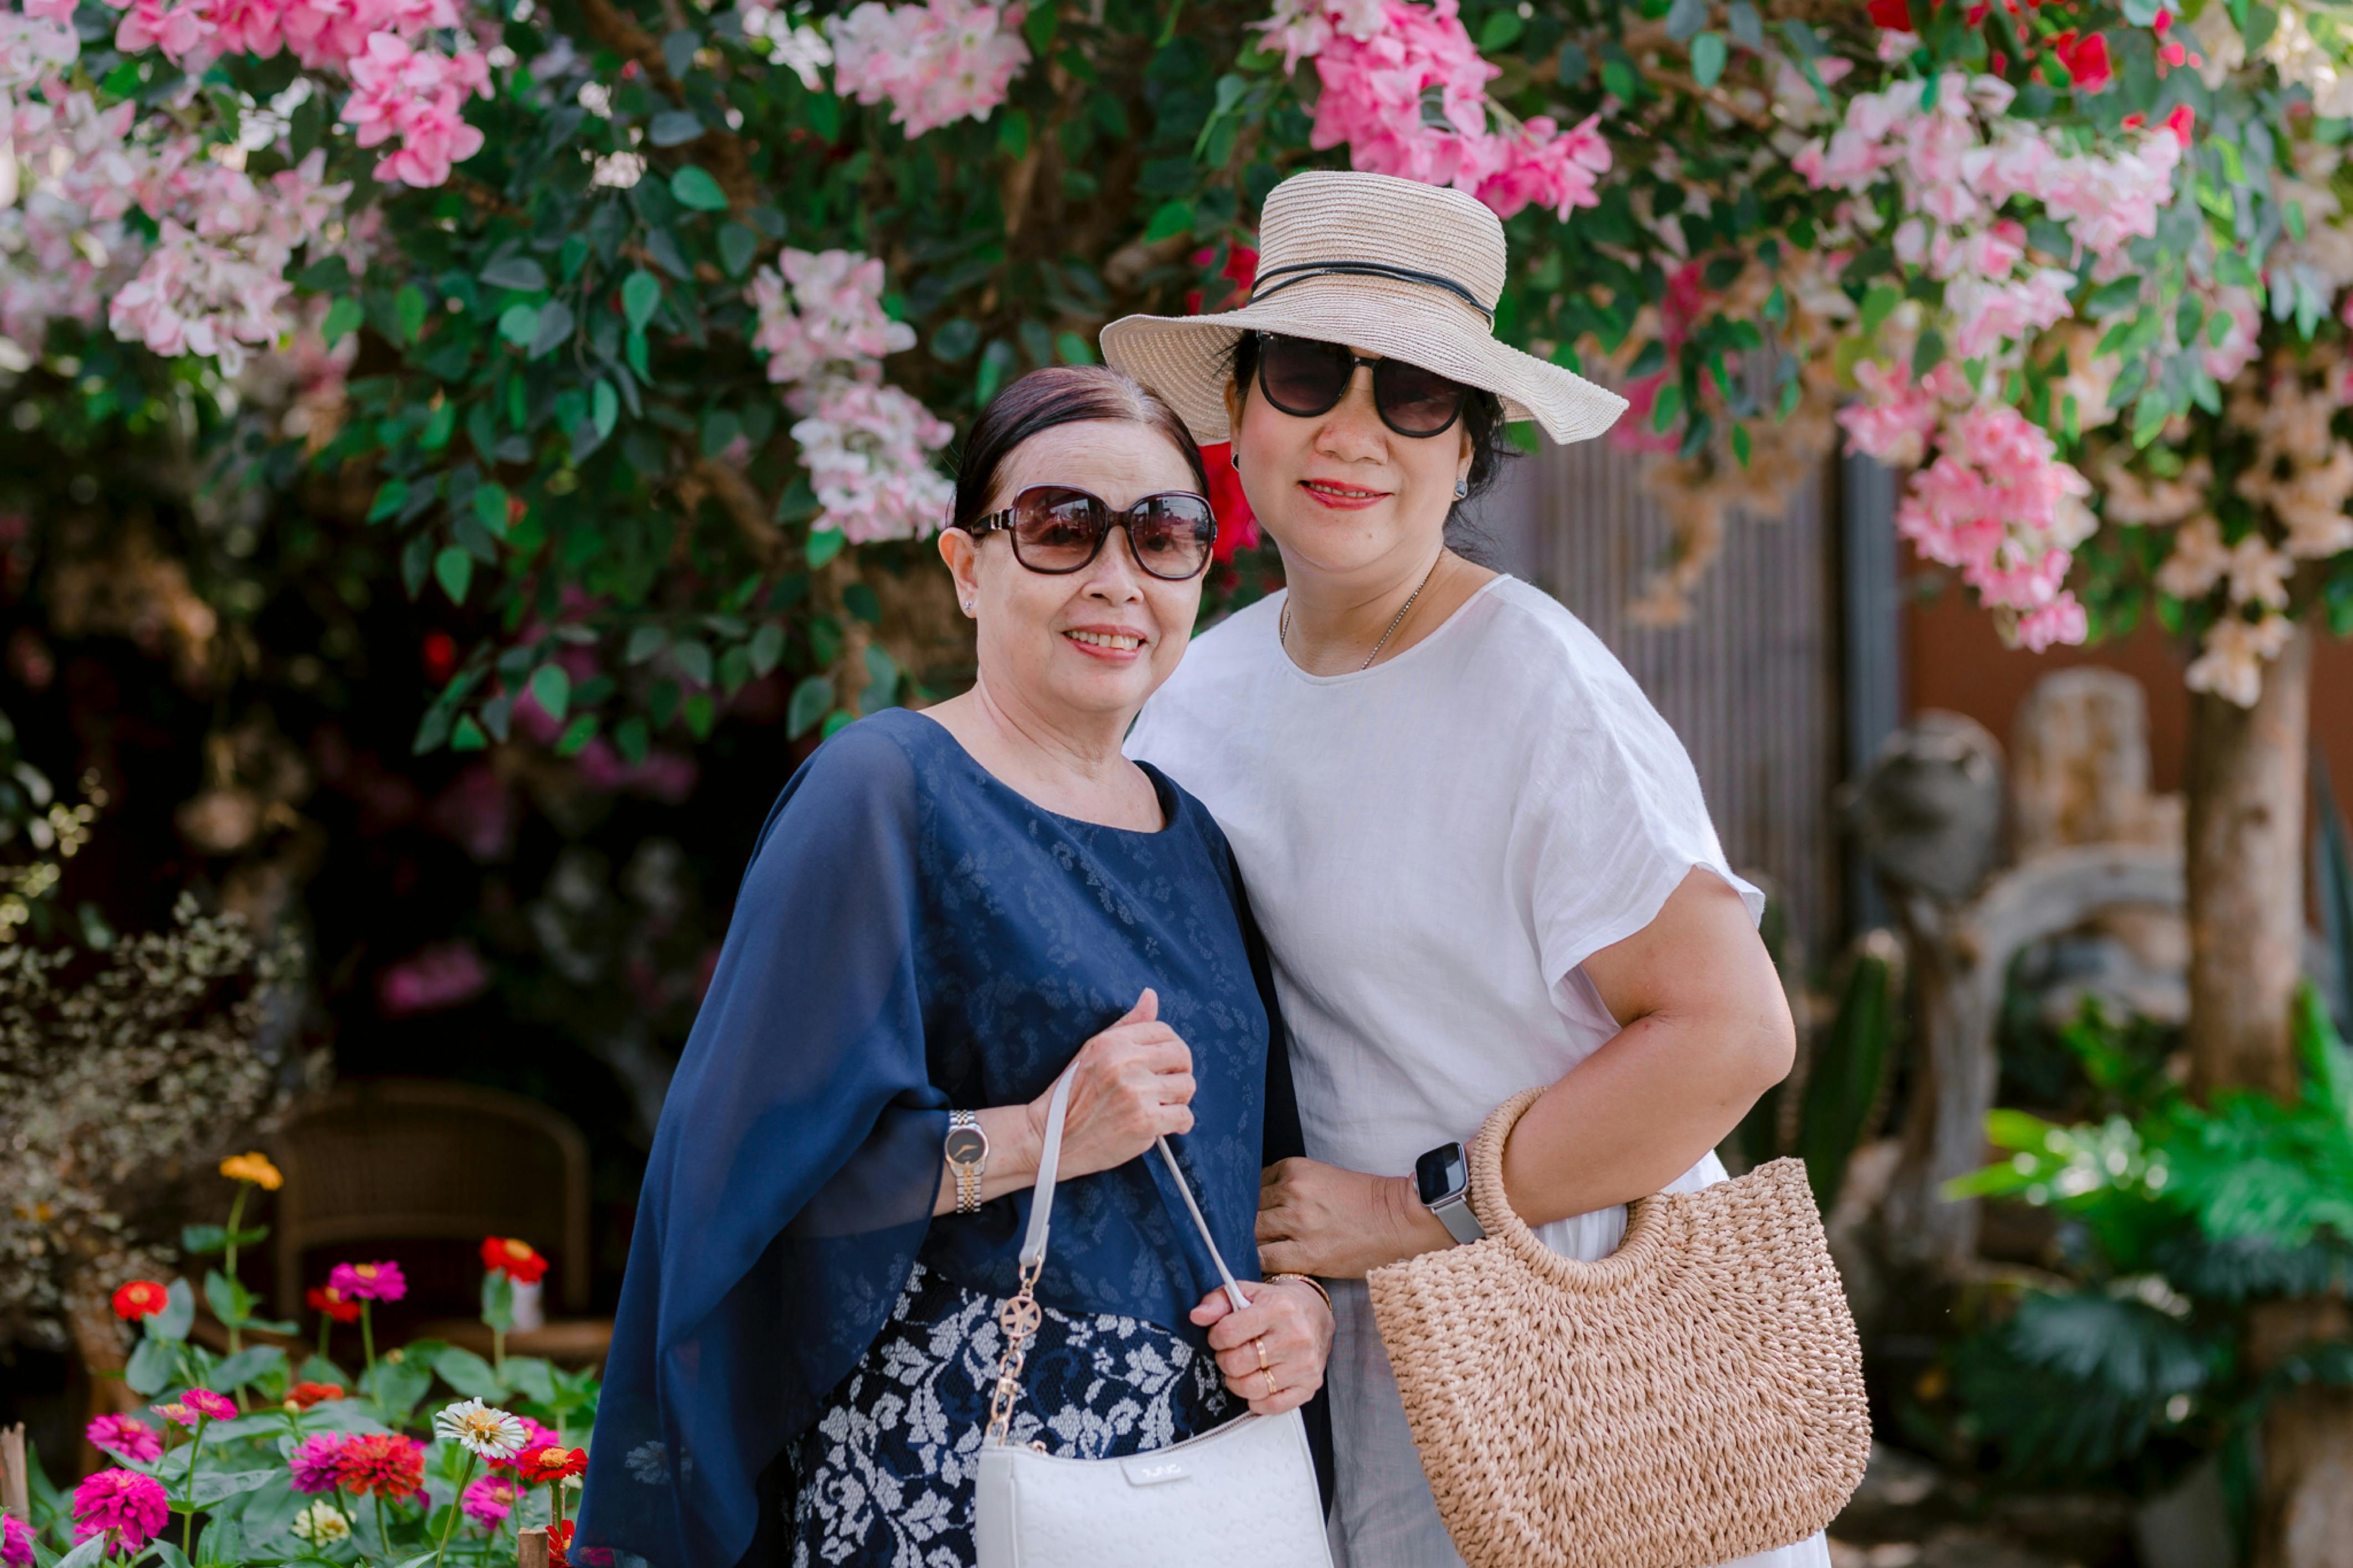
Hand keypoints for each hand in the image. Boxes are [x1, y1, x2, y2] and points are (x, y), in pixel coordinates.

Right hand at [1032, 989, 1194, 1180]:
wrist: (1052, 1140)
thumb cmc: (1072, 1096)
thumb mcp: (1093, 1051)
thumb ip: (1127, 1025)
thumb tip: (1151, 995)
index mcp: (1112, 1043)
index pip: (1164, 1031)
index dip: (1170, 1048)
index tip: (1164, 1065)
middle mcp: (1125, 1063)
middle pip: (1182, 1056)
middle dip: (1180, 1071)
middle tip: (1167, 1087)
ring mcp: (1136, 1093)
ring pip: (1186, 1086)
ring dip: (1179, 1099)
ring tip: (1160, 1106)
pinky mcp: (1145, 1122)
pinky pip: (1185, 1116)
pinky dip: (1179, 1124)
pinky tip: (1163, 1126)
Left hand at [1189, 1277, 1331, 1416]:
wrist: (1316, 1313)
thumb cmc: (1276, 1304)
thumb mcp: (1247, 1292)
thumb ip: (1218, 1302)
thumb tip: (1196, 1316)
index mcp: (1278, 1308)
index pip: (1227, 1333)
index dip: (1215, 1337)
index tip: (1220, 1336)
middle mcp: (1295, 1336)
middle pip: (1237, 1364)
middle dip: (1225, 1360)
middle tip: (1230, 1353)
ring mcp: (1304, 1364)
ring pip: (1252, 1388)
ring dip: (1237, 1382)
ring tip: (1241, 1369)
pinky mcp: (1310, 1384)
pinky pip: (1272, 1406)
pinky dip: (1257, 1400)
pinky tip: (1256, 1385)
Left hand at [1257, 1158, 1453, 1279]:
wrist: (1398, 1220)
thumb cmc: (1363, 1201)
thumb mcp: (1321, 1178)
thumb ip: (1289, 1187)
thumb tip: (1259, 1206)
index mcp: (1295, 1169)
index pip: (1252, 1185)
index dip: (1249, 1203)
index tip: (1254, 1215)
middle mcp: (1292, 1192)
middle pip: (1248, 1210)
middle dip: (1246, 1224)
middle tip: (1252, 1235)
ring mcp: (1298, 1223)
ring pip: (1252, 1234)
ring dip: (1251, 1243)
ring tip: (1258, 1251)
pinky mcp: (1306, 1253)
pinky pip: (1265, 1259)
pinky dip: (1260, 1263)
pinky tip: (1265, 1265)